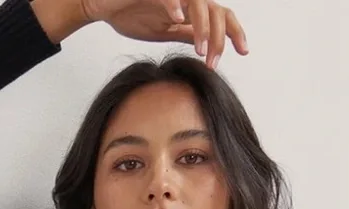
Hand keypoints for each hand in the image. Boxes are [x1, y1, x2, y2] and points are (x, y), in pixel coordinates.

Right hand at [79, 0, 248, 70]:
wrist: (104, 5)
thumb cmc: (132, 14)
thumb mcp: (164, 31)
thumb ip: (186, 35)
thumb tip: (207, 45)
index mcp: (191, 8)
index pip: (222, 17)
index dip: (235, 32)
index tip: (243, 52)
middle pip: (217, 11)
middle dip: (220, 38)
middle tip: (213, 62)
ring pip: (200, 4)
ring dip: (203, 28)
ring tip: (200, 50)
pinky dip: (175, 6)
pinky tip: (177, 21)